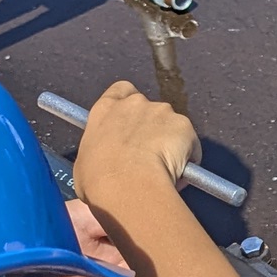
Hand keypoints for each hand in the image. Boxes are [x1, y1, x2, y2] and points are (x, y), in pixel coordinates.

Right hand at [70, 81, 198, 203]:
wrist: (127, 185)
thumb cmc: (98, 178)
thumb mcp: (86, 161)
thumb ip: (101, 149)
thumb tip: (108, 160)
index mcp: (106, 108)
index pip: (122, 91)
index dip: (129, 106)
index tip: (131, 123)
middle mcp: (135, 103)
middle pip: (150, 110)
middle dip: (153, 128)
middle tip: (149, 154)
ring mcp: (162, 111)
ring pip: (172, 126)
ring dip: (171, 142)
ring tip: (164, 168)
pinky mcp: (184, 125)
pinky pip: (189, 142)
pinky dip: (188, 155)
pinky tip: (179, 172)